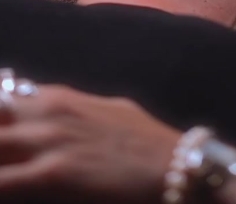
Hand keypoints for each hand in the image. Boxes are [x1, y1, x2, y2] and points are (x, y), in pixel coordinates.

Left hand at [0, 84, 178, 202]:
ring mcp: (50, 141)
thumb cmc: (140, 140)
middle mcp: (47, 111)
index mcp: (56, 96)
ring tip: (4, 165)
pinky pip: (4, 182)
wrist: (173, 162)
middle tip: (3, 151)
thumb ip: (70, 108)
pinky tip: (5, 188)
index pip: (1, 94)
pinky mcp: (54, 173)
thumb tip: (48, 107)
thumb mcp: (103, 110)